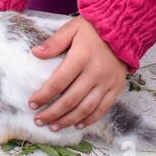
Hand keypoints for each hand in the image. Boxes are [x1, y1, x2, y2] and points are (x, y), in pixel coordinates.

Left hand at [27, 16, 127, 131]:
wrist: (123, 30)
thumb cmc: (93, 29)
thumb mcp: (72, 28)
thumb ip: (54, 42)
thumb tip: (36, 53)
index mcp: (81, 57)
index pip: (59, 82)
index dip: (44, 95)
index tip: (32, 104)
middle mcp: (95, 73)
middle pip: (71, 100)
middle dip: (53, 113)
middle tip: (39, 120)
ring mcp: (107, 83)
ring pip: (85, 109)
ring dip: (68, 120)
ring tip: (53, 126)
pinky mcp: (116, 88)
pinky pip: (102, 109)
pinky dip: (88, 120)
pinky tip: (76, 125)